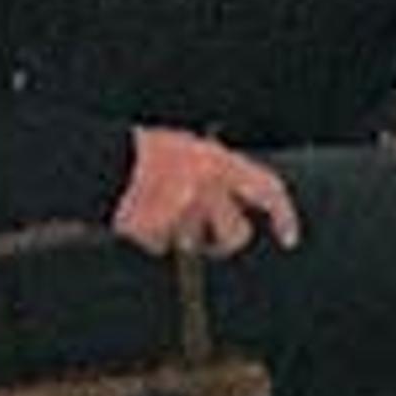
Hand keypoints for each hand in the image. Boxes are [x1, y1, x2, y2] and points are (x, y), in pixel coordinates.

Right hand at [111, 127, 298, 259]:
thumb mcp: (192, 149)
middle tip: (216, 242)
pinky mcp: (159, 234)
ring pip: (198, 245)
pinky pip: (163, 247)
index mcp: (221, 163)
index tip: (289, 237)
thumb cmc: (147, 151)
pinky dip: (154, 239)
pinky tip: (142, 218)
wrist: (106, 163)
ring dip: (186, 238)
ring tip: (166, 216)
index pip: (268, 190)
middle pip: (237, 235)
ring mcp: (183, 216)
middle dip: (228, 242)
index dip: (284, 215)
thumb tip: (233, 195)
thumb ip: (216, 171)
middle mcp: (208, 190)